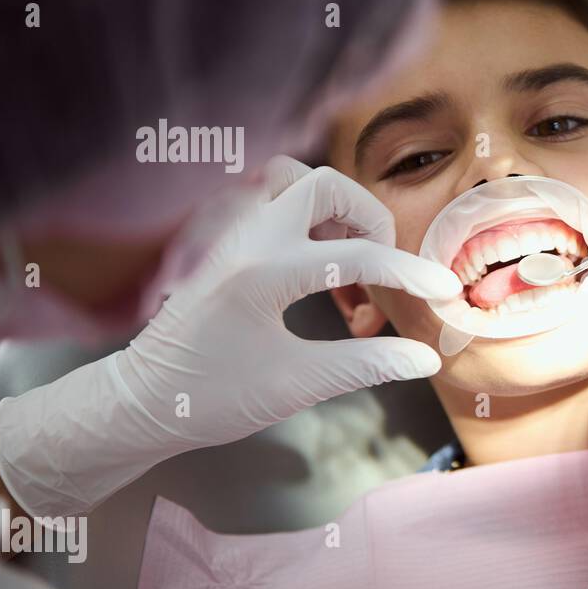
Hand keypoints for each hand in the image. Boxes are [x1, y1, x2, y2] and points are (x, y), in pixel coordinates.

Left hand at [0, 157, 461, 520]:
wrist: (141, 403)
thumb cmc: (212, 397)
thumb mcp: (297, 386)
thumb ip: (367, 364)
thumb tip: (427, 359)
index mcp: (263, 272)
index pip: (357, 254)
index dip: (411, 273)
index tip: (445, 291)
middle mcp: (246, 240)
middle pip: (325, 186)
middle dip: (368, 218)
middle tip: (384, 265)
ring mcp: (231, 236)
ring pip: (294, 185)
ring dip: (334, 213)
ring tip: (352, 262)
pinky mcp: (226, 244)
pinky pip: (275, 206)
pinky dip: (309, 223)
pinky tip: (321, 269)